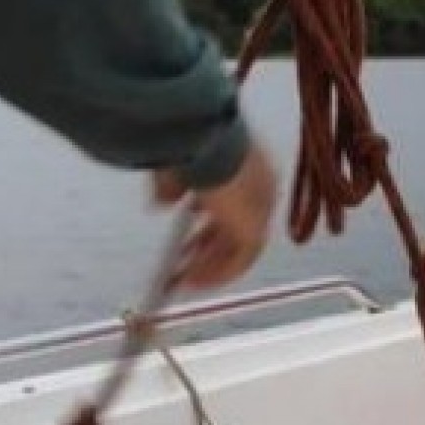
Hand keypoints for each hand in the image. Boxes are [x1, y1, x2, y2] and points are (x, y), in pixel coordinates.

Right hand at [153, 143, 278, 290]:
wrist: (204, 142)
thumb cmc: (191, 142)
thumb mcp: (177, 166)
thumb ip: (172, 188)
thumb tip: (163, 203)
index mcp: (249, 170)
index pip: (232, 206)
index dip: (207, 226)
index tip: (188, 240)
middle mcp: (262, 190)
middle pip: (235, 231)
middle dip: (206, 251)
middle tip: (184, 267)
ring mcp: (261, 212)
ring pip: (238, 250)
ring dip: (211, 268)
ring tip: (186, 281)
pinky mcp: (254, 229)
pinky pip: (240, 262)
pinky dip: (217, 274)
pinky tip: (195, 282)